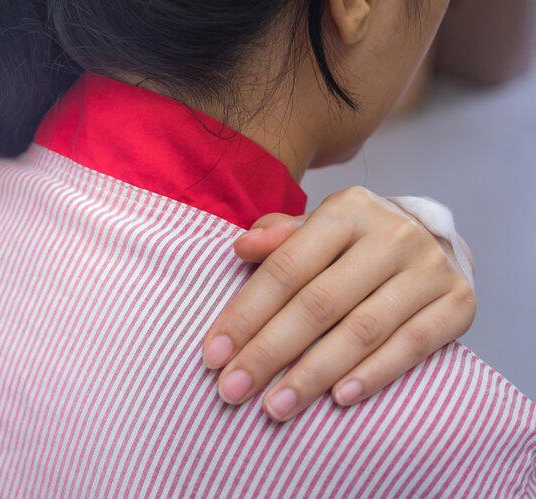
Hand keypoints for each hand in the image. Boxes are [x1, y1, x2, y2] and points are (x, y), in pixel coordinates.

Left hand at [201, 186, 476, 421]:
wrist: (435, 241)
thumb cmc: (357, 244)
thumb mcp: (317, 230)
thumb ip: (280, 238)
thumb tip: (242, 247)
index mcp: (348, 210)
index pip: (286, 268)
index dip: (246, 314)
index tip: (213, 355)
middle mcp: (392, 234)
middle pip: (318, 303)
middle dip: (268, 352)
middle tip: (232, 390)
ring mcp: (429, 268)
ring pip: (362, 330)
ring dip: (313, 374)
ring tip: (276, 407)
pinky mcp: (459, 302)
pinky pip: (412, 345)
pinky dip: (374, 374)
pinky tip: (339, 398)